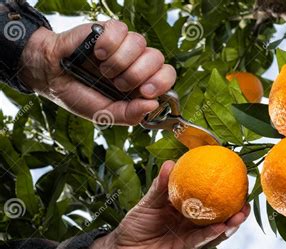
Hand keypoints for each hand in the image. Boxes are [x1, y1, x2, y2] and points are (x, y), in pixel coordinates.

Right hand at [19, 20, 175, 124]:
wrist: (51, 76)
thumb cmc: (80, 94)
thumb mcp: (104, 114)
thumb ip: (129, 114)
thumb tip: (152, 105)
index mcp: (141, 84)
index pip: (167, 76)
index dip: (161, 83)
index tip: (145, 92)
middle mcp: (137, 63)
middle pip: (158, 59)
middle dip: (138, 75)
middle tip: (120, 84)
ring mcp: (124, 46)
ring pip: (141, 43)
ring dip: (121, 62)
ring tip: (104, 71)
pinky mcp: (109, 30)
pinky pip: (122, 30)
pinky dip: (108, 44)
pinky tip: (98, 54)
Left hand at [88, 161, 250, 248]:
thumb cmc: (135, 226)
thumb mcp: (149, 202)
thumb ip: (160, 186)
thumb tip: (171, 163)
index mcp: (187, 212)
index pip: (210, 202)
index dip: (225, 195)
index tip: (238, 180)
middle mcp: (193, 226)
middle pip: (220, 218)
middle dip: (236, 211)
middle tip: (247, 199)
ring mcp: (191, 240)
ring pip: (217, 232)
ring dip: (230, 224)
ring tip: (241, 214)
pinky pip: (201, 242)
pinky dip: (211, 234)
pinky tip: (221, 226)